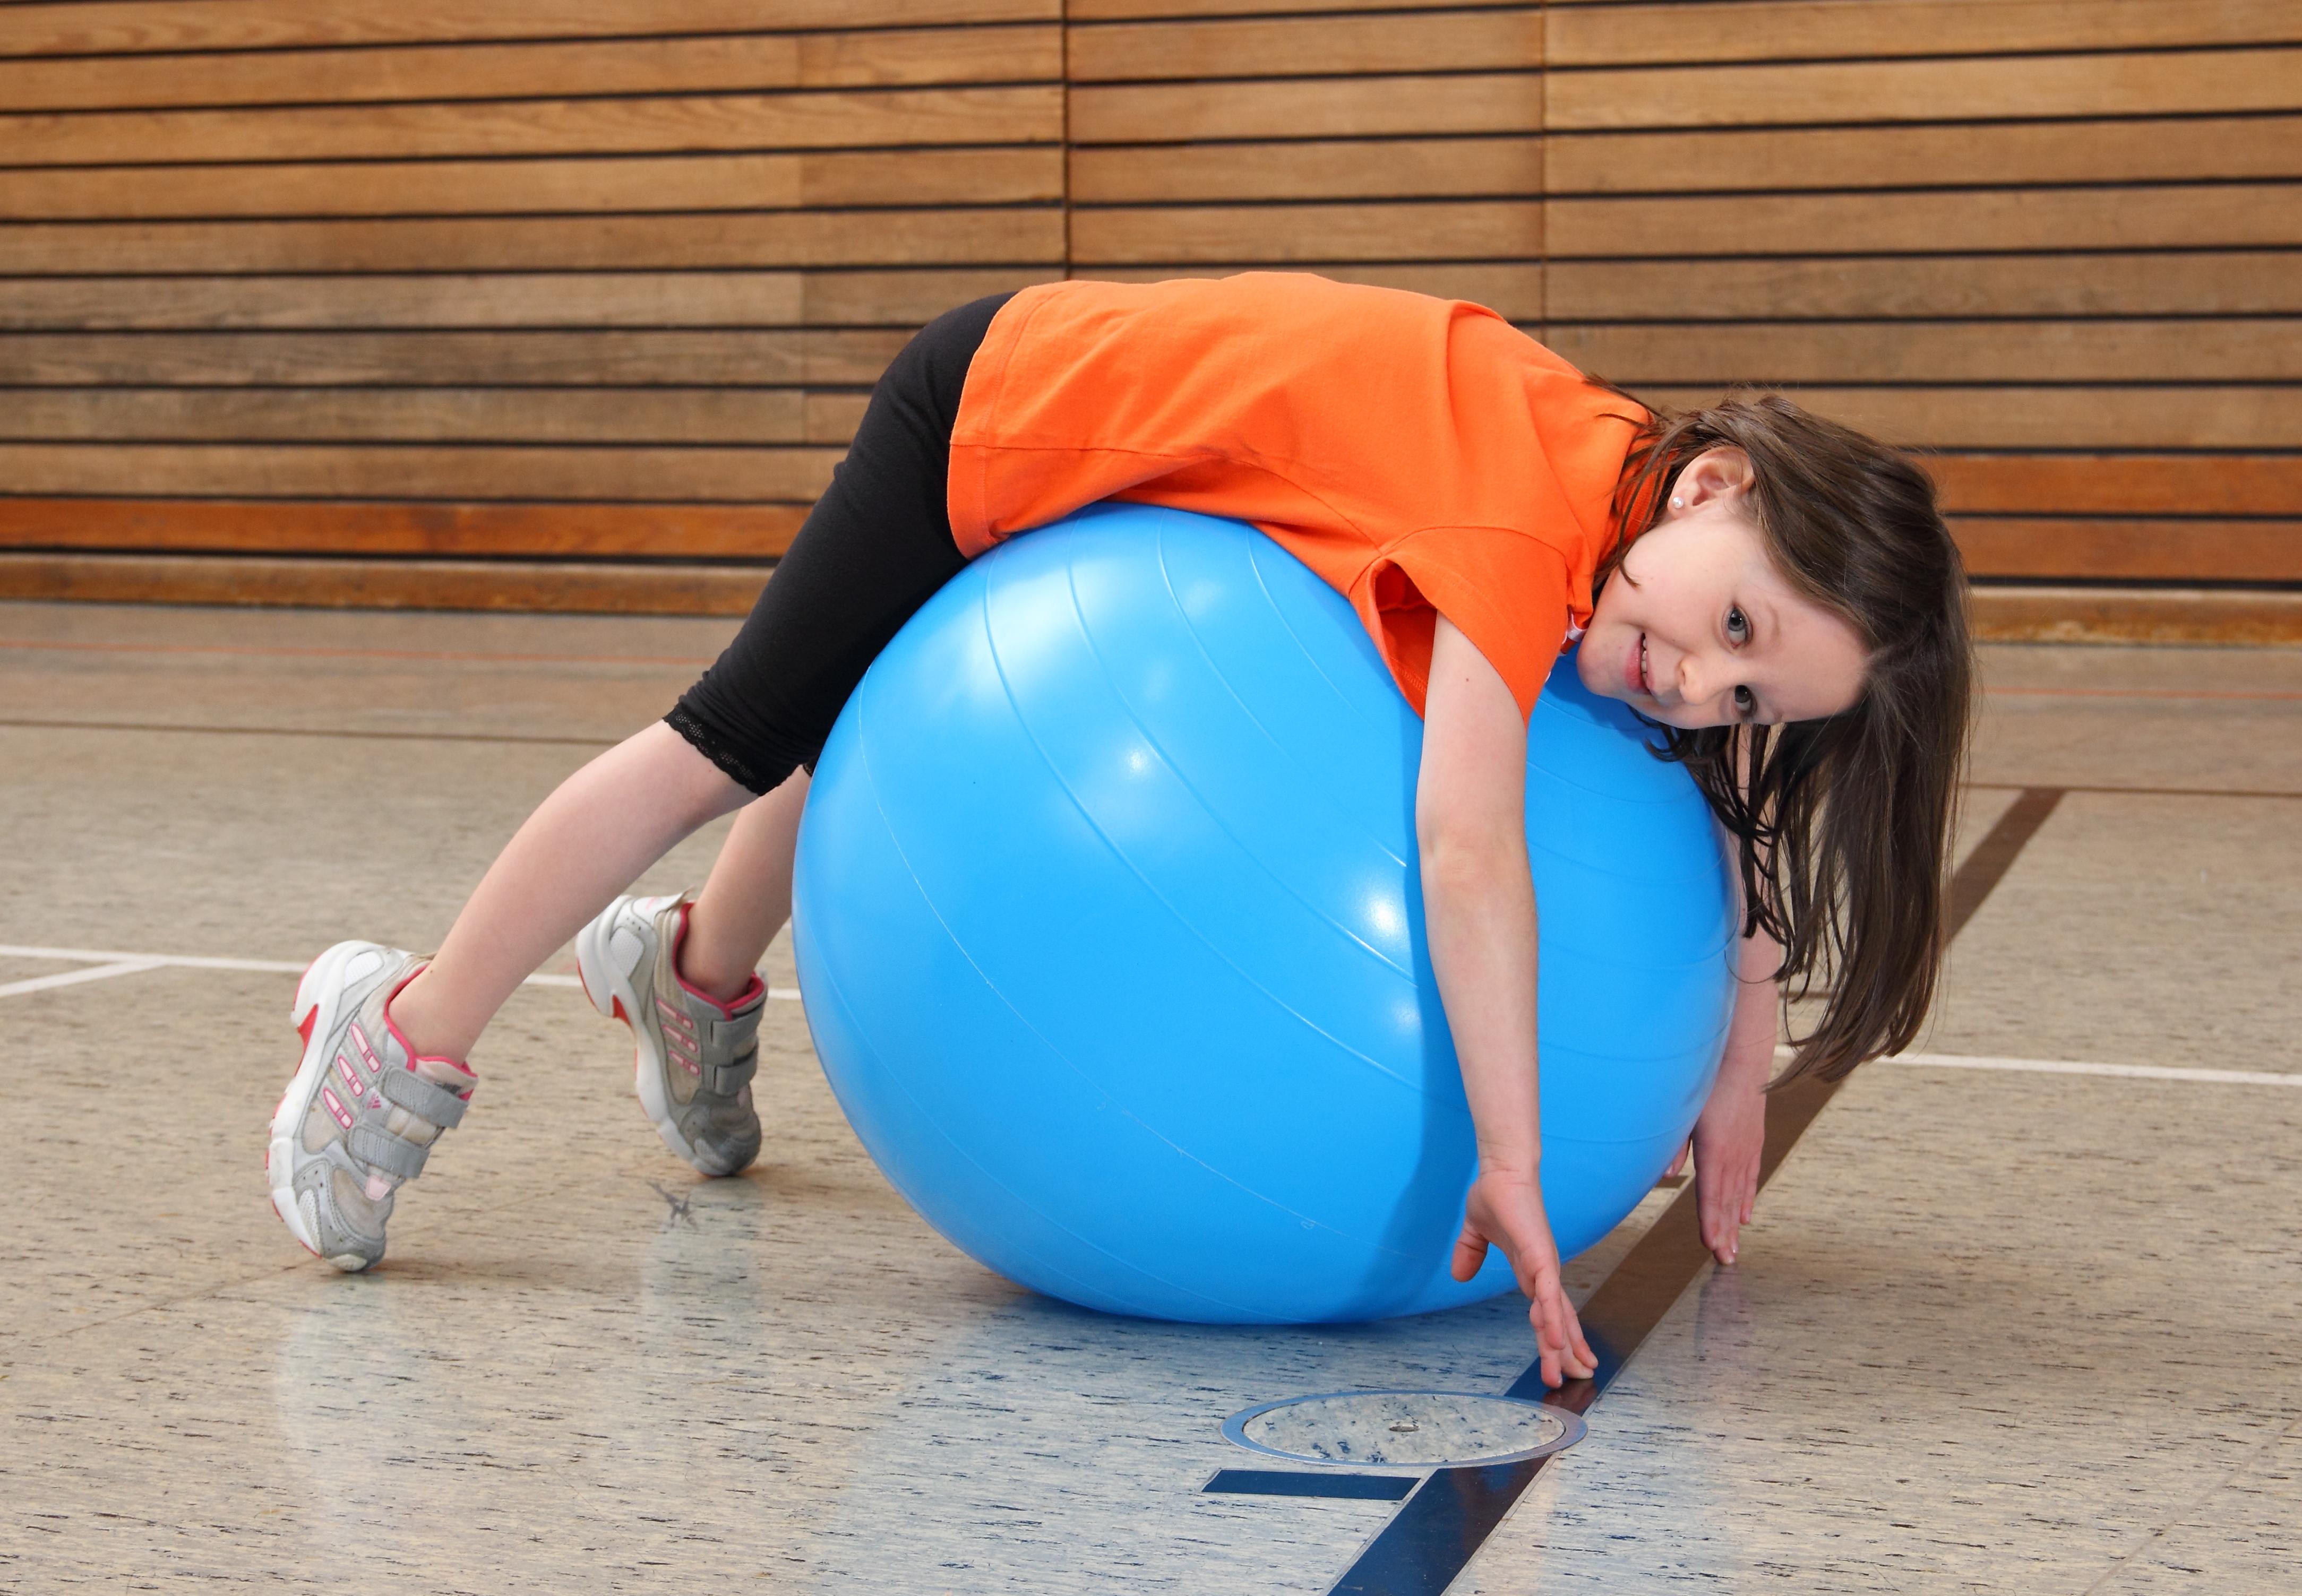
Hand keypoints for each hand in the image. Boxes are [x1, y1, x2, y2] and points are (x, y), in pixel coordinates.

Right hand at [1452, 1167, 1597, 1388]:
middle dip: (1567, 1352)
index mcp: (1530, 1270)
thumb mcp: (1476, 1232)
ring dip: (1562, 1344)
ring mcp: (1544, 1266)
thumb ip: (1470, 1253)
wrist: (1501, 1171)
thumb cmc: (1495, 1195)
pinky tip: (1553, 1338)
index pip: (1546, 1311)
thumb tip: (1459, 1275)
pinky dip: (1550, 1317)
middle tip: (1575, 1380)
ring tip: (1569, 1371)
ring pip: (1555, 1314)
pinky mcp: (1539, 1256)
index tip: (1563, 1362)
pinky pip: (1546, 1293)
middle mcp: (1543, 1273)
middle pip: (1558, 1321)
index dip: (1555, 1337)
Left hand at [1686, 1067, 1764, 1264]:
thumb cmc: (1706, 1081)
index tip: (1711, 1246)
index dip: (1711, 1222)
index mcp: (1715, 1148)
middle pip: (1727, 1200)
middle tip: (1725, 1260)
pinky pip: (1750, 1176)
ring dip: (1735, 1221)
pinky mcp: (1753, 1140)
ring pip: (1740, 1192)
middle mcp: (1734, 1153)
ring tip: (1734, 1246)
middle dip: (1725, 1231)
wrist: (1742, 1057)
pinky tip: (1745, 1215)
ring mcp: (1747, 1147)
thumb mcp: (1684, 1109)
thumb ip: (1674, 1143)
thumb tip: (1665, 1175)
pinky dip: (1746, 1197)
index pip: (1711, 1194)